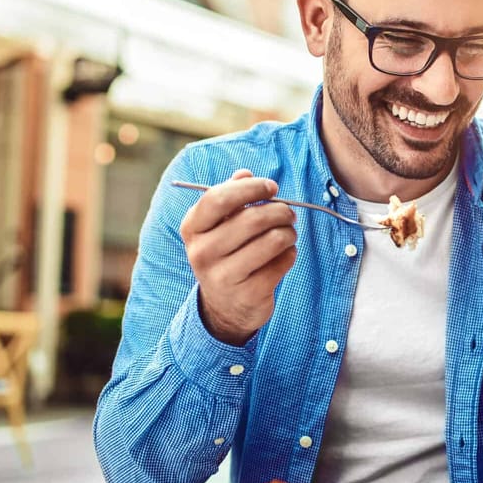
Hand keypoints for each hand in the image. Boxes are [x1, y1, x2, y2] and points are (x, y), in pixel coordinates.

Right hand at [179, 170, 297, 345]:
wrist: (224, 308)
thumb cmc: (226, 255)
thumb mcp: (219, 226)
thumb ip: (230, 197)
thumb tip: (245, 174)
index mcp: (192, 229)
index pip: (218, 198)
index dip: (250, 188)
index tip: (271, 187)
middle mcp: (203, 252)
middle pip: (252, 219)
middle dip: (280, 211)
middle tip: (289, 214)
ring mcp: (223, 276)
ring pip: (272, 240)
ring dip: (289, 232)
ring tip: (288, 234)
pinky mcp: (248, 293)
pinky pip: (282, 262)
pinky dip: (290, 254)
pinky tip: (284, 255)